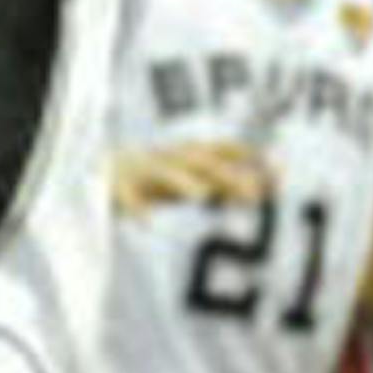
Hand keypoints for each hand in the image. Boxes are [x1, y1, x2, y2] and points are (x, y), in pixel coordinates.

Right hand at [113, 141, 274, 218]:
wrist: (98, 173)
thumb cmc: (154, 179)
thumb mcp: (190, 179)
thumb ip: (223, 184)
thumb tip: (265, 190)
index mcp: (185, 155)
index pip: (219, 149)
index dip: (246, 155)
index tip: (274, 166)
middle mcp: (166, 159)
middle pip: (199, 162)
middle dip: (225, 174)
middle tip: (252, 193)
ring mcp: (141, 171)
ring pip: (163, 171)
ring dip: (183, 180)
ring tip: (202, 196)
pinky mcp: (116, 187)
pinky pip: (126, 195)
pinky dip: (136, 207)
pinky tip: (146, 222)